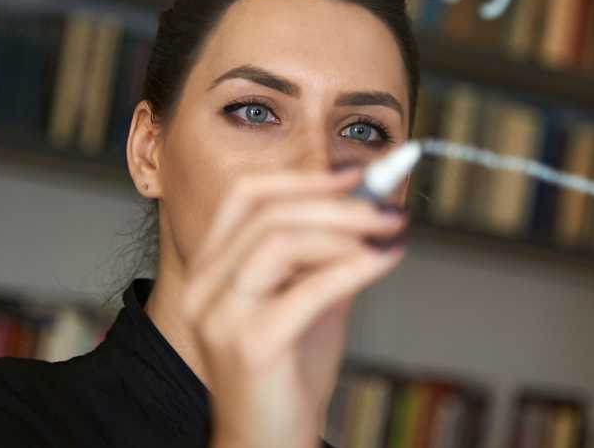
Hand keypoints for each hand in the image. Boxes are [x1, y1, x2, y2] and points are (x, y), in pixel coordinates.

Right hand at [179, 167, 406, 447]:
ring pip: (280, 241)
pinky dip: (356, 266)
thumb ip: (326, 255)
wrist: (269, 445)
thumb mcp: (308, 300)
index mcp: (211, 269)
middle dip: (336, 201)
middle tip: (386, 206)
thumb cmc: (288, 374)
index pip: (245, 196)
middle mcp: (205, 288)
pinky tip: (386, 259)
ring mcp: (221, 316)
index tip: (355, 174)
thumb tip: (372, 205)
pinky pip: (310, 288)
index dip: (301, 178)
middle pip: (267, 213)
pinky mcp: (251, 345)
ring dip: (346, 229)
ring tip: (388, 232)